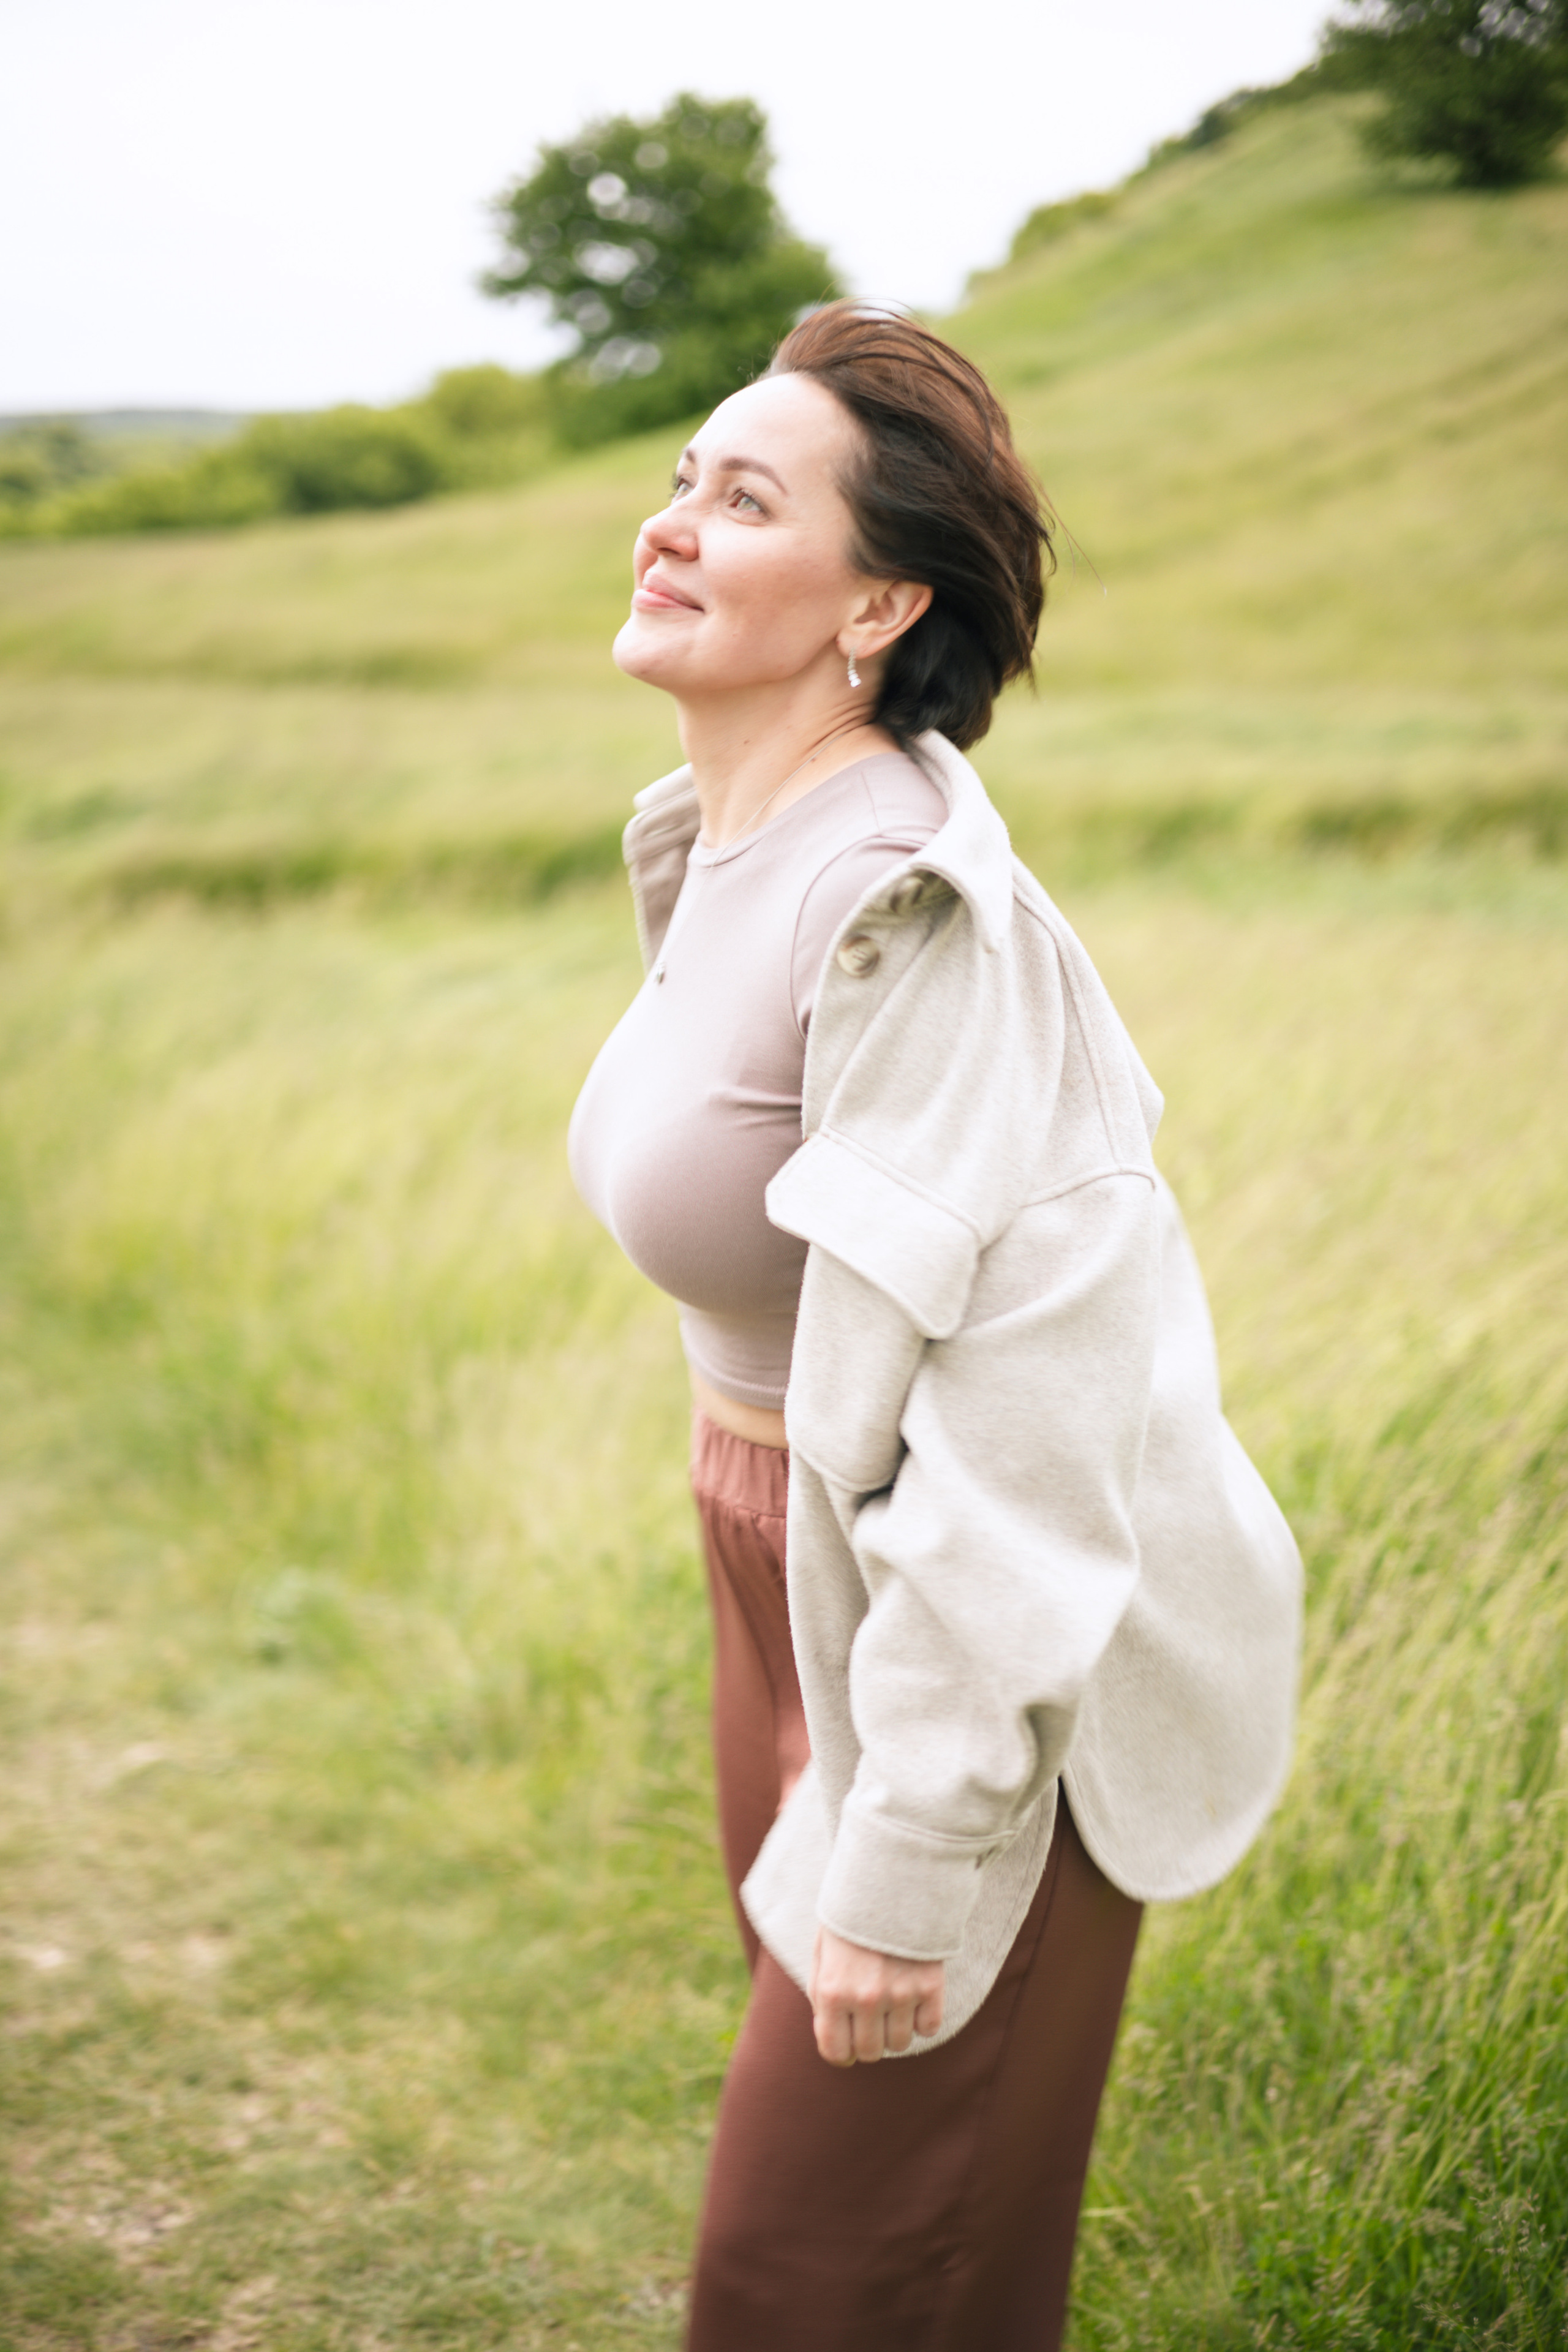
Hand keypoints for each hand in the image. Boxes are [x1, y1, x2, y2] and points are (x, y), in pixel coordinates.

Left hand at [809, 1927, 944, 2065]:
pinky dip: (923, 2020)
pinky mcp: (930, 1986)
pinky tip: (915, 1998)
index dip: (840, 2053)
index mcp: (833, 1991)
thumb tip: (831, 2038)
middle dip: (867, 2042)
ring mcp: (900, 1993)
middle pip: (870, 2052)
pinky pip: (930, 2028)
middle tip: (870, 2020)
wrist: (889, 1880)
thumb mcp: (822, 1953)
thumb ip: (821, 1997)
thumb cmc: (850, 1918)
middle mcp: (866, 1998)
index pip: (835, 2052)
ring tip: (892, 2005)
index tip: (846, 2044)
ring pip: (900, 2044)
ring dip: (895, 2031)